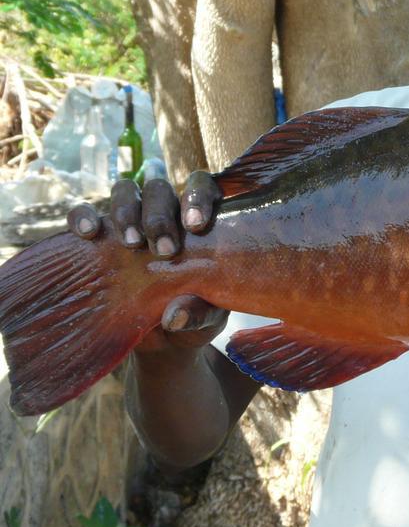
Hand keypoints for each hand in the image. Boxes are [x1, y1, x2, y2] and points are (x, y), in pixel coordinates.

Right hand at [66, 171, 227, 353]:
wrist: (163, 338)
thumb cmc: (194, 316)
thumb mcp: (206, 318)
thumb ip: (200, 313)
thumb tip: (174, 316)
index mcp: (198, 223)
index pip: (201, 188)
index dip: (198, 197)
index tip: (196, 225)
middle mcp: (164, 214)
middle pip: (160, 189)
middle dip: (160, 215)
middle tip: (165, 250)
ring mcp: (130, 222)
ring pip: (126, 191)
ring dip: (127, 212)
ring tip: (132, 244)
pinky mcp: (99, 238)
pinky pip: (83, 213)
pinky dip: (83, 216)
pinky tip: (88, 234)